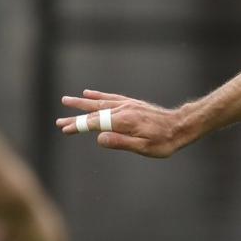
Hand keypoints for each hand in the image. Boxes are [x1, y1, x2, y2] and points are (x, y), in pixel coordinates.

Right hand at [56, 90, 188, 157]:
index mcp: (123, 121)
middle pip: (94, 112)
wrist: (182, 126)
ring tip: (67, 100)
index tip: (63, 129)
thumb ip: (121, 142)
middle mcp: (123, 110)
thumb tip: (99, 138)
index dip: (78, 126)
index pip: (94, 123)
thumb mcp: (144, 147)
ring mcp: (128, 105)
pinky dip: (99, 95)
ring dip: (83, 102)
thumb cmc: (164, 141)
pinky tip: (90, 93)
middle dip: (75, 117)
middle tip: (58, 121)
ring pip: (100, 102)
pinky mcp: (133, 103)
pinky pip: (112, 97)